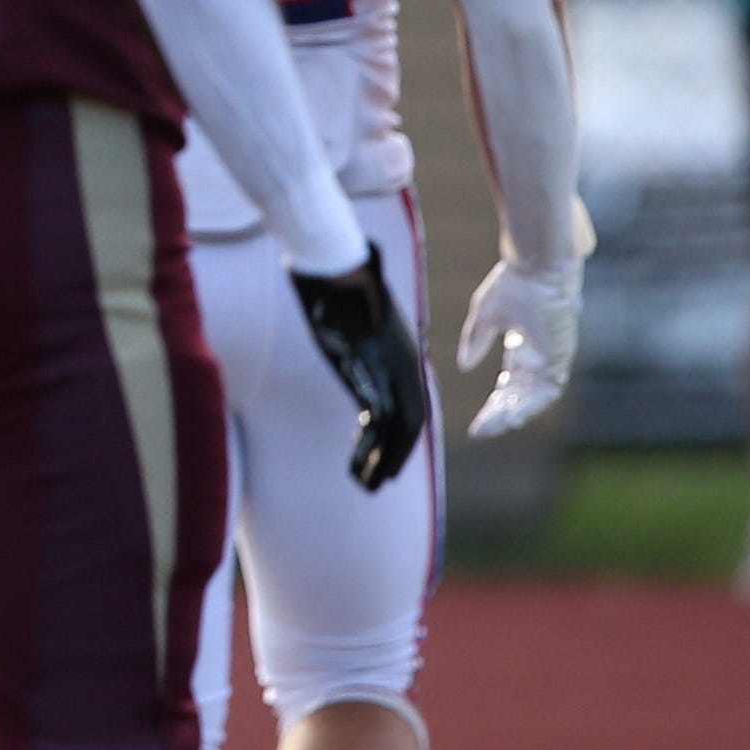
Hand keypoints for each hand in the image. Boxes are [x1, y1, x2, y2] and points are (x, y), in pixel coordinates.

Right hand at [289, 251, 428, 492]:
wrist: (338, 265)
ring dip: (384, 461)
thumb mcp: (358, 307)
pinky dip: (370, 450)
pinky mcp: (369, 372)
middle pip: (411, 422)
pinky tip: (358, 467)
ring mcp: (387, 370)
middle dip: (397, 454)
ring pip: (397, 429)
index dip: (403, 432)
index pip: (411, 402)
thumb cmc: (342, 277)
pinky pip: (376, 422)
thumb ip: (361, 327)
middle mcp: (403, 365)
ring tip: (369, 485)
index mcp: (401, 352)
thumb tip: (346, 319)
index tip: (389, 452)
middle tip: (384, 479)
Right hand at [460, 253, 581, 437]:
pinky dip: (530, 405)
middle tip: (480, 431)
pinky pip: (546, 392)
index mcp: (522, 346)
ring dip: (514, 414)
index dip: (493, 404)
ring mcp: (550, 359)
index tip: (476, 423)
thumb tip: (465, 365)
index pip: (509, 385)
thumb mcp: (486, 314)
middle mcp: (538, 357)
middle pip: (519, 396)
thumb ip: (476, 340)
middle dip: (499, 414)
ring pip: (533, 399)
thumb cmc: (514, 282)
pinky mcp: (559, 358)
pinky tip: (512, 416)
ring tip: (493, 426)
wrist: (538, 266)